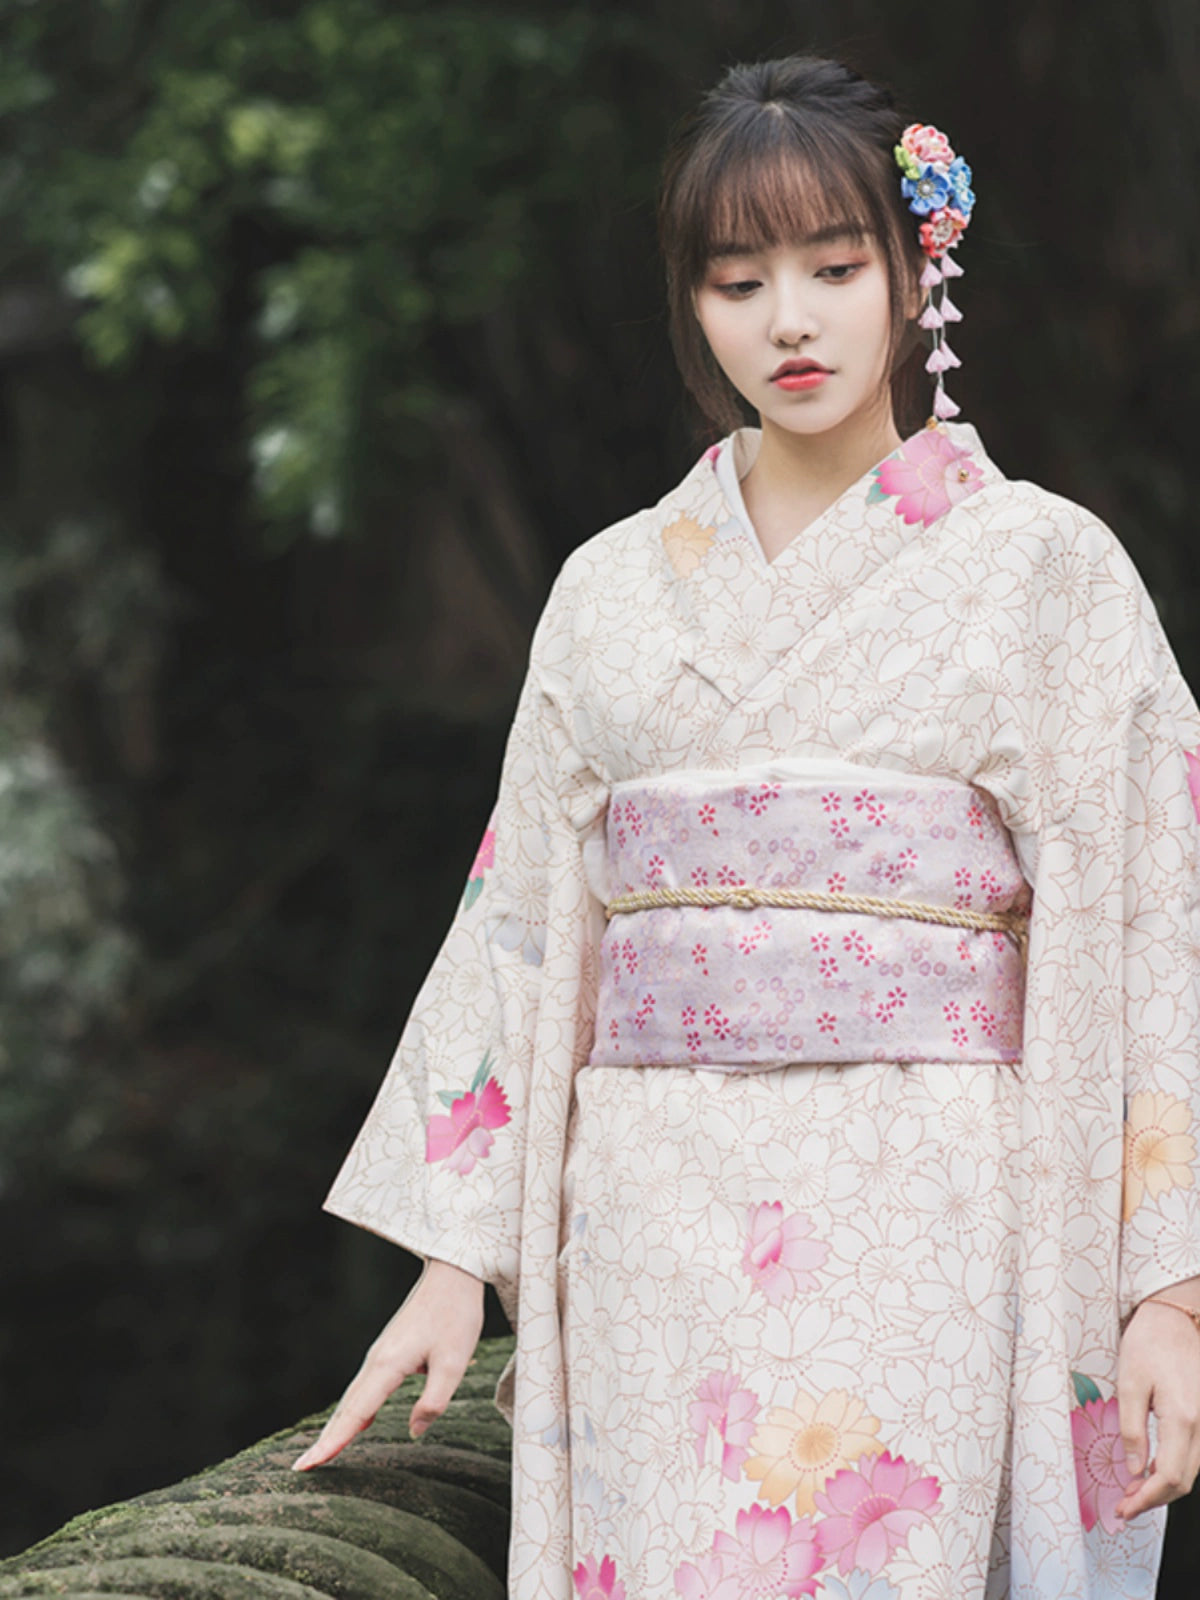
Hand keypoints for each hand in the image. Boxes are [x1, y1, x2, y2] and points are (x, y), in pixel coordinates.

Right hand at [291, 1258, 484, 1469]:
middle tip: (303, 1467)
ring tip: (323, 1452)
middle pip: (346, 1408)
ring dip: (338, 1425)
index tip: (307, 1465)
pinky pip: (365, 1386)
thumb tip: (414, 1431)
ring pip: (354, 1397)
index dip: (333, 1442)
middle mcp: (376, 1360)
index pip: (355, 1413)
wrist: (452, 1274)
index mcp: (388, 1365)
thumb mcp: (454, 1362)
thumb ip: (434, 1401)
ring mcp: (380, 1354)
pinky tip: (359, 1423)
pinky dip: (355, 1408)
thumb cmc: (455, 1315)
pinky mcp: (389, 1350)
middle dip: (326, 1439)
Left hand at [1114, 1295, 1199, 1520]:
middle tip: (1124, 1505)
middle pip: (1183, 1481)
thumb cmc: (1149, 1344)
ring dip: (1162, 1487)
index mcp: (1183, 1418)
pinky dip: (1172, 1469)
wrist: (1174, 1319)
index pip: (1170, 1477)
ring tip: (1131, 1491)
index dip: (1146, 1499)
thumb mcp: (1128, 1383)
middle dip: (1153, 1499)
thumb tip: (1134, 1469)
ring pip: (1190, 1471)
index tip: (1124, 1508)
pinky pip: (1192, 1455)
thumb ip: (1132, 1430)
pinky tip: (1149, 1470)